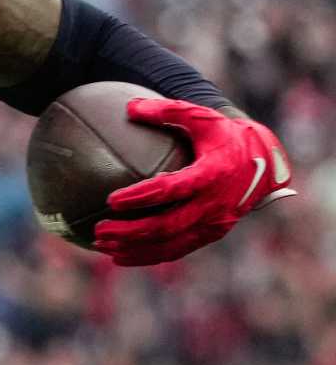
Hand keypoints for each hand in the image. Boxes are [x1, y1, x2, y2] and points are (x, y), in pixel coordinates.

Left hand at [93, 99, 293, 265]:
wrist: (265, 162)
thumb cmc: (225, 135)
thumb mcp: (201, 117)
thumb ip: (167, 111)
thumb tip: (129, 107)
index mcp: (213, 174)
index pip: (173, 190)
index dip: (142, 197)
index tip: (111, 200)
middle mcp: (216, 204)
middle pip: (168, 225)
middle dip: (131, 232)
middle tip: (99, 230)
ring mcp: (215, 223)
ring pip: (171, 244)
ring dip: (134, 249)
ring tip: (100, 245)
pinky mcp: (211, 234)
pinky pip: (178, 250)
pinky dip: (148, 256)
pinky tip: (119, 256)